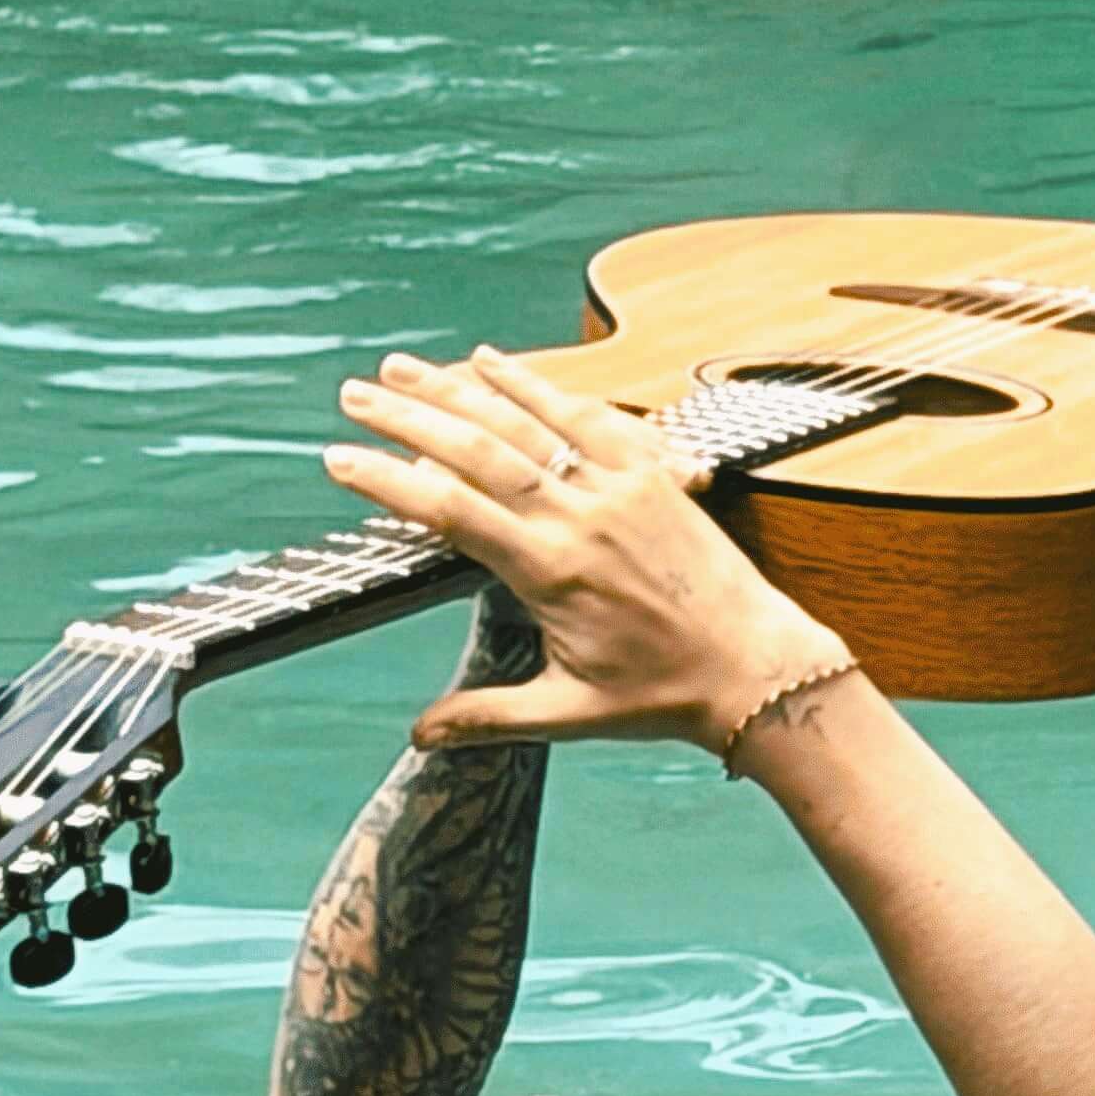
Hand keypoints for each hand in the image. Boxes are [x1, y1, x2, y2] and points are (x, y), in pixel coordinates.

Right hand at [322, 346, 847, 751]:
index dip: (389, 482)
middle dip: (410, 417)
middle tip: (355, 394)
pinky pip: (588, 413)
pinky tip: (494, 362)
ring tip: (405, 366)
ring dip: (460, 387)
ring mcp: (621, 486)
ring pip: (528, 421)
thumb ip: (488, 717)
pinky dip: (537, 384)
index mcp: (552, 573)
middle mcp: (583, 517)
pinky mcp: (652, 471)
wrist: (755, 668)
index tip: (339, 460)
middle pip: (480, 450)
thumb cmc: (665, 696)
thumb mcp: (569, 713)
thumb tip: (419, 733)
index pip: (452, 512)